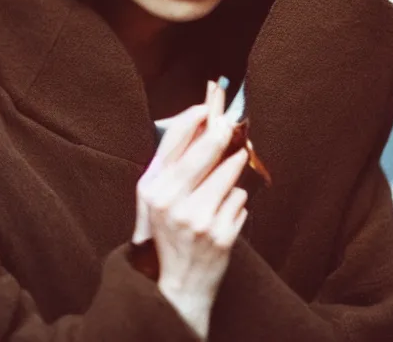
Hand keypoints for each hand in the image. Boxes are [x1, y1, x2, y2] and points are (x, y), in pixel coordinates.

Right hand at [134, 88, 248, 338]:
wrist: (180, 286)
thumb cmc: (169, 232)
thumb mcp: (156, 198)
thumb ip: (172, 162)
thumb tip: (200, 120)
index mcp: (152, 188)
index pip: (174, 140)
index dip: (194, 117)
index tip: (209, 106)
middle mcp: (171, 202)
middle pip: (205, 150)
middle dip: (222, 132)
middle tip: (232, 124)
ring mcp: (197, 219)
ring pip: (229, 172)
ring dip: (235, 167)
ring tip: (230, 171)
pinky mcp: (221, 235)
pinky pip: (240, 199)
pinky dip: (237, 201)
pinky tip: (225, 213)